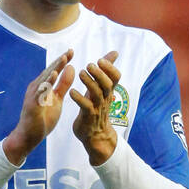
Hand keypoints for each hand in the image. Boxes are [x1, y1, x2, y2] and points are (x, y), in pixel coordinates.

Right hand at [3, 49, 74, 165]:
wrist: (29, 136)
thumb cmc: (43, 118)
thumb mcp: (57, 99)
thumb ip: (63, 85)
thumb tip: (71, 68)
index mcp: (43, 86)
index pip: (54, 70)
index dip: (62, 61)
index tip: (72, 51)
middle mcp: (37, 87)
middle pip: (49, 71)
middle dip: (60, 61)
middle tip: (70, 51)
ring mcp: (33, 96)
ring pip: (44, 80)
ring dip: (54, 69)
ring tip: (63, 60)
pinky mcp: (32, 105)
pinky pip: (39, 93)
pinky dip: (46, 84)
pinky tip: (52, 77)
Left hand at [70, 50, 119, 165]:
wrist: (95, 135)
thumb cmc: (97, 107)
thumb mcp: (102, 88)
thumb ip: (105, 71)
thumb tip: (115, 52)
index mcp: (108, 91)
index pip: (116, 77)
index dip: (110, 68)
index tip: (101, 60)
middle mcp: (104, 98)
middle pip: (107, 84)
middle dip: (99, 74)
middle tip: (89, 65)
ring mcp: (97, 107)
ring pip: (97, 94)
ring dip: (89, 82)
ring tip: (80, 73)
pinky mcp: (88, 116)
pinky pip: (85, 106)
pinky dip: (79, 98)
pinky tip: (72, 91)